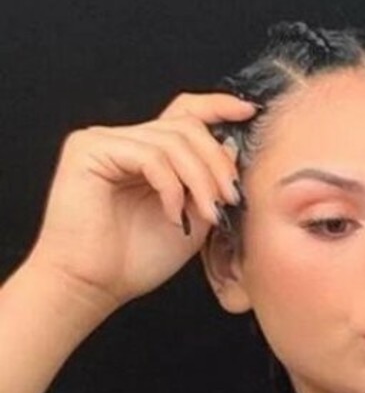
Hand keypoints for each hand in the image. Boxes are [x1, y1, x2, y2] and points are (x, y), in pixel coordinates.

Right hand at [25, 91, 256, 313]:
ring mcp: (105, 142)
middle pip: (186, 126)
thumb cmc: (135, 261)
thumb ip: (210, 185)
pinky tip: (174, 215)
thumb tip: (231, 148)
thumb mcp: (192, 219)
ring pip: (172, 140)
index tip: (247, 112)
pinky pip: (149, 156)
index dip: (217, 106)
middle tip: (230, 199)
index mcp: (148, 154)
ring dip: (201, 180)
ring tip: (209, 214)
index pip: (184, 114)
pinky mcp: (89, 150)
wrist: (94, 286)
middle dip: (217, 163)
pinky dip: (171, 187)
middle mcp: (124, 141)